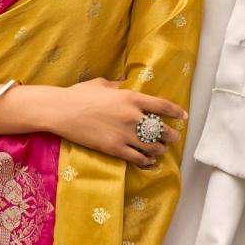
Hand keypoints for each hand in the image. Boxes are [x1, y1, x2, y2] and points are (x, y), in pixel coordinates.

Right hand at [49, 79, 186, 166]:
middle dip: (171, 135)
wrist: (61, 111)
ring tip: (160, 150)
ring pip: (152, 146)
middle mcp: (132, 116)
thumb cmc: (80, 94)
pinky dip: (146, 160)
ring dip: (159, 149)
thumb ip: (119, 86)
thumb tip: (127, 85)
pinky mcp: (115, 148)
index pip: (162, 106)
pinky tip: (148, 161)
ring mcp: (124, 134)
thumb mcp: (102, 84)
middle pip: (161, 129)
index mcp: (131, 98)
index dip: (176, 111)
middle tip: (173, 137)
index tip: (183, 116)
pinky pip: (137, 158)